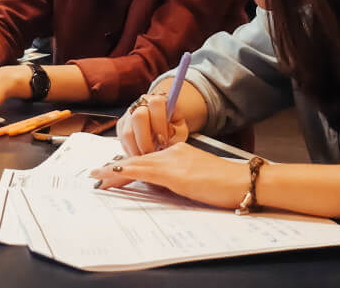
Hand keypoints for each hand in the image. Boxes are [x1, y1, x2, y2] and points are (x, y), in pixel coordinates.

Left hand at [89, 143, 249, 209]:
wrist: (242, 181)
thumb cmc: (225, 184)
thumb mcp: (196, 179)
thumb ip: (178, 179)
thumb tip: (162, 187)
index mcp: (178, 152)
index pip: (147, 158)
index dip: (128, 165)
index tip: (112, 170)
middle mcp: (173, 152)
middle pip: (138, 159)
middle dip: (116, 168)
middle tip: (97, 174)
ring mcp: (173, 161)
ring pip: (137, 163)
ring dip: (115, 170)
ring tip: (98, 175)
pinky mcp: (175, 173)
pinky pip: (144, 171)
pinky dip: (125, 172)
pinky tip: (113, 175)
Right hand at [117, 92, 189, 156]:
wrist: (160, 122)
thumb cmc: (171, 126)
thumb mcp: (180, 128)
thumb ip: (176, 131)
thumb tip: (167, 136)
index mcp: (157, 100)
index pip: (156, 104)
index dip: (160, 124)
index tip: (164, 140)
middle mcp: (140, 105)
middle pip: (138, 117)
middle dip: (146, 140)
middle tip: (153, 152)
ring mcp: (128, 115)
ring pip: (127, 133)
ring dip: (138, 148)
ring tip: (147, 156)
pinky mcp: (120, 127)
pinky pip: (122, 141)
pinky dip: (132, 151)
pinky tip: (141, 154)